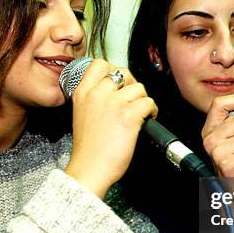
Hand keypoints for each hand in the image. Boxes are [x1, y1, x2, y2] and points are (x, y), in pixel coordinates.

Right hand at [65, 59, 156, 197]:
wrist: (89, 168)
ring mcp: (114, 102)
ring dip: (143, 99)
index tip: (119, 82)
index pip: (99, 64)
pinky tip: (147, 119)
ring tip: (141, 112)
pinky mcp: (129, 115)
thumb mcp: (81, 115)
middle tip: (133, 99)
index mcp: (83, 92)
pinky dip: (152, 111)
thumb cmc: (87, 149)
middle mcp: (97, 93)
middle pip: (123, 72)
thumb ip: (94, 99)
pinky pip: (149, 102)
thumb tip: (114, 92)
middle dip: (132, 84)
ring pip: (139, 88)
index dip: (113, 69)